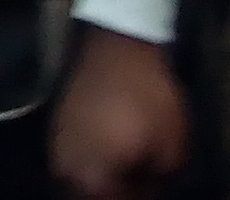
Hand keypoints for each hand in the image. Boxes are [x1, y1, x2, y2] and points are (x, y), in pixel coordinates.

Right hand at [50, 26, 189, 199]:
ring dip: (101, 179)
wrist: (118, 43)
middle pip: (92, 195)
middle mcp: (68, 170)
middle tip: (139, 182)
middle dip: (116, 190)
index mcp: (94, 181)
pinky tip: (109, 153)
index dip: (141, 197)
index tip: (154, 190)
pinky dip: (91, 161)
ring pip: (79, 179)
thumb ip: (158, 181)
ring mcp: (59, 146)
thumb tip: (149, 187)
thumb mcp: (171, 148)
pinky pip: (74, 157)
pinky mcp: (58, 124)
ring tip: (124, 170)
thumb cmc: (148, 98)